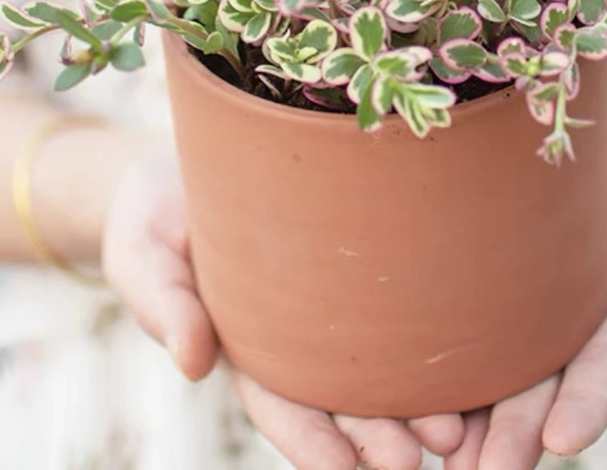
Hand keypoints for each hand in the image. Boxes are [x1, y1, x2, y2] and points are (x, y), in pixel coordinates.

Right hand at [102, 150, 464, 468]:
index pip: (278, 404)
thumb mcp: (144, 259)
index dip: (310, 439)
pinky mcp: (342, 263)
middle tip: (420, 459)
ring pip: (370, 360)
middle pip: (336, 396)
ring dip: (409, 398)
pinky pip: (381, 304)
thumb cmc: (152, 218)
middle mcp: (287, 337)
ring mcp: (316, 303)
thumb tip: (192, 363)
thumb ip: (163, 307)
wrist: (181, 166)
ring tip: (460, 428)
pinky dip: (417, 335)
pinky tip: (462, 350)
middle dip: (376, 434)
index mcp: (238, 347)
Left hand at [444, 114, 606, 468]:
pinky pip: (472, 310)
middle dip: (515, 429)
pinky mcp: (498, 264)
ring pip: (500, 359)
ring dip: (472, 410)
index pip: (605, 360)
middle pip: (543, 379)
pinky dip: (445, 348)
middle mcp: (573, 312)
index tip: (563, 440)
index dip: (587, 400)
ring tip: (435, 451)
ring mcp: (534, 292)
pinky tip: (406, 382)